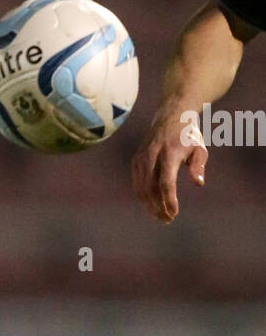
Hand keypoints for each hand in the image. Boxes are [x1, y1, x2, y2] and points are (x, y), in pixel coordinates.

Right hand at [131, 105, 207, 223]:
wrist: (171, 115)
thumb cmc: (188, 135)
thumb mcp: (199, 147)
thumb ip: (198, 165)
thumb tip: (198, 183)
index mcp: (169, 152)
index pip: (166, 182)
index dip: (169, 200)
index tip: (174, 213)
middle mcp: (152, 155)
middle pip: (151, 188)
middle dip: (158, 207)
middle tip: (167, 219)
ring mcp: (141, 158)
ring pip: (141, 188)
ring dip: (149, 205)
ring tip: (160, 216)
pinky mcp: (136, 160)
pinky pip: (137, 183)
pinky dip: (143, 196)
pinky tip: (151, 205)